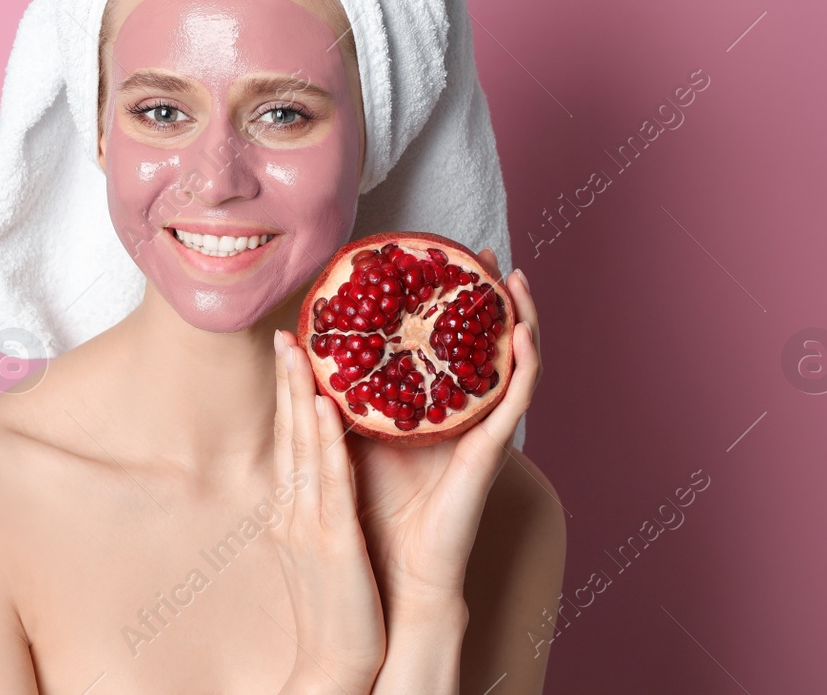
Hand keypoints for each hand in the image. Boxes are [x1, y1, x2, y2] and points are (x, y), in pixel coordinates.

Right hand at [271, 327, 386, 694]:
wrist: (334, 666)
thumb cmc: (337, 610)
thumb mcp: (320, 549)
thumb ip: (319, 510)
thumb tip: (327, 478)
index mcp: (291, 510)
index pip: (289, 440)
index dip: (287, 395)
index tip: (290, 352)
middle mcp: (294, 509)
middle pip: (288, 433)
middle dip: (287, 381)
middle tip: (286, 332)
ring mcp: (309, 523)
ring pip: (304, 447)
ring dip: (301, 395)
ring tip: (300, 349)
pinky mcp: (333, 540)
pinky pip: (331, 481)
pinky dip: (328, 441)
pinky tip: (329, 407)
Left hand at [350, 258, 542, 613]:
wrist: (389, 574)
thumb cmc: (367, 511)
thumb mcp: (346, 435)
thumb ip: (337, 394)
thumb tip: (302, 343)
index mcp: (427, 408)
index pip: (442, 342)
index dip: (445, 300)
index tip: (438, 256)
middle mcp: (459, 414)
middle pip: (479, 343)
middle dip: (485, 294)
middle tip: (482, 251)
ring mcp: (479, 430)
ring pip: (509, 362)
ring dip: (519, 315)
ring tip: (512, 277)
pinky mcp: (488, 452)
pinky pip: (513, 401)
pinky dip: (523, 365)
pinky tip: (519, 333)